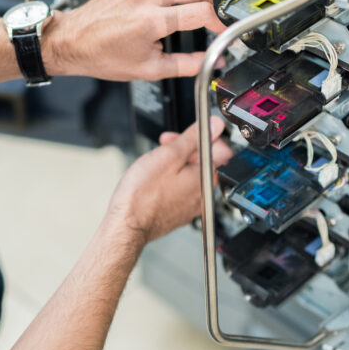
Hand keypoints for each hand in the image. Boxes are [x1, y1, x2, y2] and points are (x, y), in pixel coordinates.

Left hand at [41, 0, 223, 81]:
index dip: (219, 23)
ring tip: (205, 3)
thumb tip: (211, 63)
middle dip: (217, 2)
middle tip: (216, 19)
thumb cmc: (102, 55)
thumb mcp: (148, 70)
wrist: (73, 41)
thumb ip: (186, 66)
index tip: (220, 32)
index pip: (202, 11)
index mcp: (151, 21)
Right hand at [106, 116, 232, 245]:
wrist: (126, 224)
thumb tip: (215, 126)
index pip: (223, 151)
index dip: (206, 137)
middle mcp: (203, 195)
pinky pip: (181, 191)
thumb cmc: (142, 194)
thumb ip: (193, 138)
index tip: (190, 135)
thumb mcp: (167, 155)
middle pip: (205, 163)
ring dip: (177, 164)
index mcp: (205, 179)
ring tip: (157, 162)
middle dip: (187, 149)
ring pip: (191, 177)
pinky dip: (171, 181)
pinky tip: (155, 179)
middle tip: (168, 145)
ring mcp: (191, 207)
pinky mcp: (178, 213)